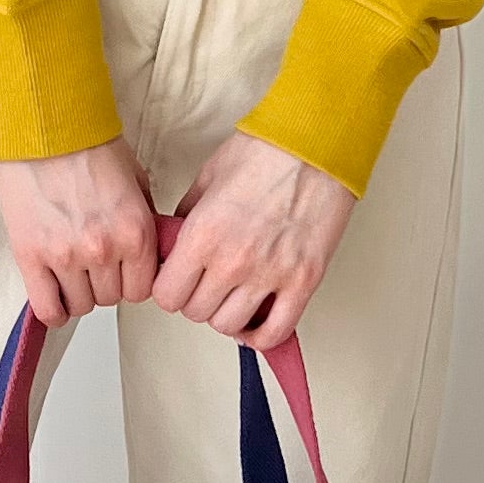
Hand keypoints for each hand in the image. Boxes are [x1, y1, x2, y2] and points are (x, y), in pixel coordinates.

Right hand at [0, 139, 159, 327]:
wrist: (46, 126)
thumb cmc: (90, 146)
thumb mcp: (136, 182)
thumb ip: (143, 222)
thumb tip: (147, 254)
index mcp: (136, 232)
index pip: (142, 290)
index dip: (131, 282)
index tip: (120, 272)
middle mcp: (105, 250)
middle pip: (111, 298)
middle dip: (104, 284)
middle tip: (92, 264)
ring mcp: (67, 256)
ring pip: (81, 305)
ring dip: (77, 293)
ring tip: (70, 271)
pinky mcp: (31, 256)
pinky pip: (48, 307)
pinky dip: (54, 309)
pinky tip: (54, 294)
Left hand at [151, 132, 355, 349]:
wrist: (315, 146)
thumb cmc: (263, 153)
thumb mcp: (208, 178)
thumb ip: (187, 217)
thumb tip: (176, 243)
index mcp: (202, 235)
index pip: (168, 295)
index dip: (170, 291)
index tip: (178, 282)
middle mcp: (232, 261)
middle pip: (197, 313)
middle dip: (197, 301)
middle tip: (207, 285)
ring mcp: (270, 275)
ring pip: (230, 326)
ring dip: (227, 316)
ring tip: (233, 298)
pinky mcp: (303, 281)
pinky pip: (276, 331)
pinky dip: (261, 336)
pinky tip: (256, 322)